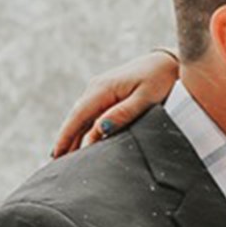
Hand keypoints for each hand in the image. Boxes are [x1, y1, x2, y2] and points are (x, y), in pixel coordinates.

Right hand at [50, 50, 180, 156]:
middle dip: (65, 140)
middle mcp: (96, 87)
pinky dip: (82, 128)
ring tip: (65, 158)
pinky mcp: (106, 92)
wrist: (169, 61)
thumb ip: (122, 114)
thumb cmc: (160, 79)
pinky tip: (80, 141)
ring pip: (81, 117)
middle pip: (75, 118)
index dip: (65, 137)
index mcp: (103, 89)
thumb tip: (100, 130)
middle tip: (56, 165)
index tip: (56, 155)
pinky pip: (89, 113)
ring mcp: (100, 89)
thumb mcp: (145, 98)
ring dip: (72, 136)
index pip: (78, 117)